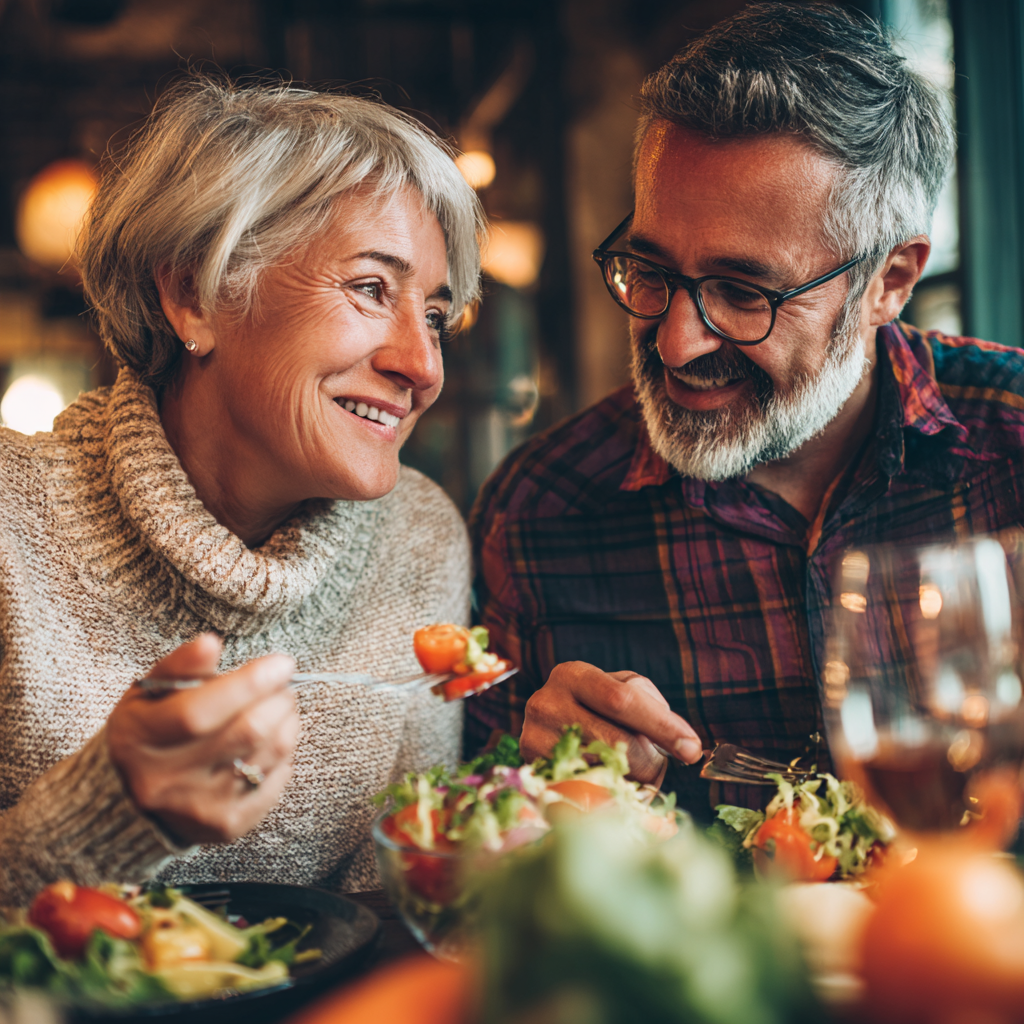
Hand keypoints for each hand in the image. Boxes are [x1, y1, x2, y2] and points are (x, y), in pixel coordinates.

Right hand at [107, 633, 299, 844]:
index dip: (248, 684)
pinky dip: (284, 755)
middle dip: (278, 700)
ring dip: (288, 723)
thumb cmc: (149, 731)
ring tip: (282, 706)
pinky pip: (274, 783)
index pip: (200, 711)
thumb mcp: (148, 693)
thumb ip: (180, 666)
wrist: (129, 800)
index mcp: (140, 738)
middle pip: (244, 734)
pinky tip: (275, 740)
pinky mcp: (225, 826)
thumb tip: (211, 643)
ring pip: (266, 757)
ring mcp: (197, 808)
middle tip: (285, 685)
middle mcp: (165, 779)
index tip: (282, 663)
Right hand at [521, 661, 702, 784]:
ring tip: (629, 767)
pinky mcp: (535, 776)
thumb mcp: (621, 689)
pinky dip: (610, 796)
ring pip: (606, 775)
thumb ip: (649, 704)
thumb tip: (682, 742)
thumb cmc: (597, 706)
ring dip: (633, 779)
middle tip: (658, 762)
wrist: (548, 725)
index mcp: (572, 675)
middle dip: (651, 760)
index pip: (622, 700)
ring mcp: (535, 741)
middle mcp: (546, 704)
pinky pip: (587, 797)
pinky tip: (612, 785)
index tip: (692, 749)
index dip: (661, 725)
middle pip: (617, 743)